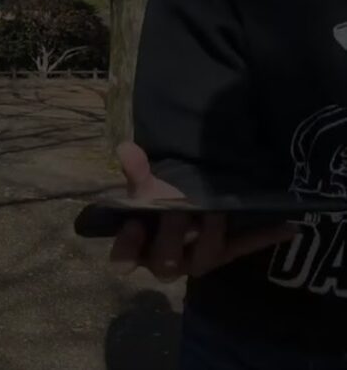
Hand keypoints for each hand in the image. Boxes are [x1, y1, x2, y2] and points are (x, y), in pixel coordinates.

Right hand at [109, 142, 297, 280]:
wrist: (179, 205)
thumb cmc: (152, 202)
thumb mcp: (141, 188)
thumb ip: (135, 172)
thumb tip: (125, 147)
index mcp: (137, 250)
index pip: (124, 260)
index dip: (128, 247)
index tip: (134, 224)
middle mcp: (166, 262)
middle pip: (167, 262)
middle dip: (174, 234)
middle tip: (180, 207)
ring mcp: (198, 261)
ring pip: (205, 258)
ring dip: (212, 235)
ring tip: (217, 210)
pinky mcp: (226, 254)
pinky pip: (243, 248)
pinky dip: (263, 237)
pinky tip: (287, 227)